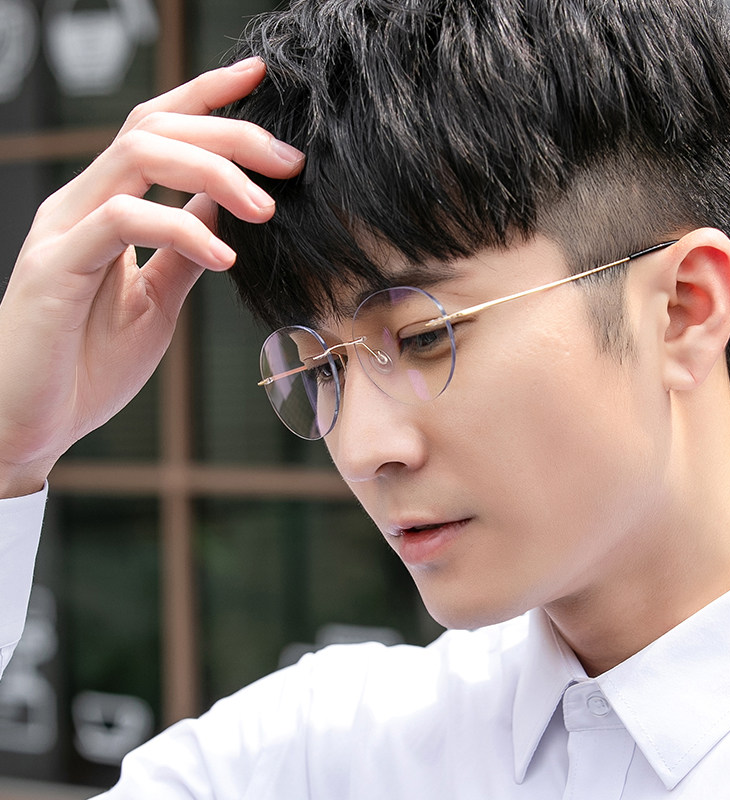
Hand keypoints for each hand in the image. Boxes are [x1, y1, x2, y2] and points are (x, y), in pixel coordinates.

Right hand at [0, 57, 303, 496]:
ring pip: (138, 157)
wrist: (36, 423)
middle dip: (229, 132)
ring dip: (213, 172)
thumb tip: (222, 208)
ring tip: (264, 208)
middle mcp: (82, 205)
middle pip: (155, 129)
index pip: (157, 130)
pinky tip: (222, 259)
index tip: (261, 79)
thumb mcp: (157, 299)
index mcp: (107, 208)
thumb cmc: (90, 363)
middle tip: (289, 161)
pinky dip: (181, 230)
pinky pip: (123, 220)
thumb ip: (184, 249)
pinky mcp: (55, 266)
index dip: (207, 96)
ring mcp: (63, 230)